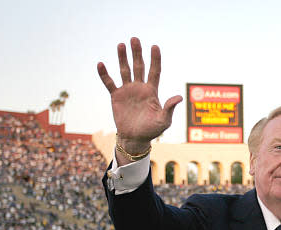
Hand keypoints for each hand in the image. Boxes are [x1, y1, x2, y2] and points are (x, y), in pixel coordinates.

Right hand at [97, 37, 182, 159]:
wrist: (135, 138)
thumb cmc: (152, 130)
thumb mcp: (164, 120)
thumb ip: (169, 108)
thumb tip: (179, 97)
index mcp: (152, 91)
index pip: (155, 71)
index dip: (155, 59)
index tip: (155, 46)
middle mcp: (140, 88)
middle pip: (139, 66)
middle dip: (137, 53)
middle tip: (134, 38)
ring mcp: (128, 91)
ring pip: (125, 70)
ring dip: (122, 58)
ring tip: (121, 44)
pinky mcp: (116, 97)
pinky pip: (109, 83)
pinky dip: (105, 74)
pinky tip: (101, 64)